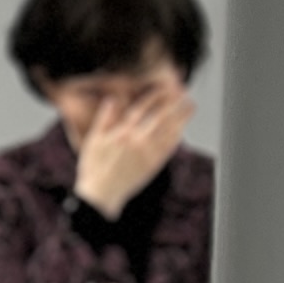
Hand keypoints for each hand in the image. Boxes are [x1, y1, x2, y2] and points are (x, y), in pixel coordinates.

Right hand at [71, 76, 194, 218]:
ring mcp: (148, 154)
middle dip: (173, 103)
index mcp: (122, 133)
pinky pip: (169, 149)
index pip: (142, 108)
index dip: (155, 96)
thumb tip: (112, 100)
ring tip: (190, 106)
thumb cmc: (94, 168)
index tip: (163, 87)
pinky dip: (177, 137)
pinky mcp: (153, 166)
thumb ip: (104, 118)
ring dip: (181, 118)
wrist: (101, 195)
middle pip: (161, 117)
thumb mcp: (93, 140)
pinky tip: (182, 130)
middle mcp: (138, 141)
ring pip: (169, 131)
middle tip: (184, 91)